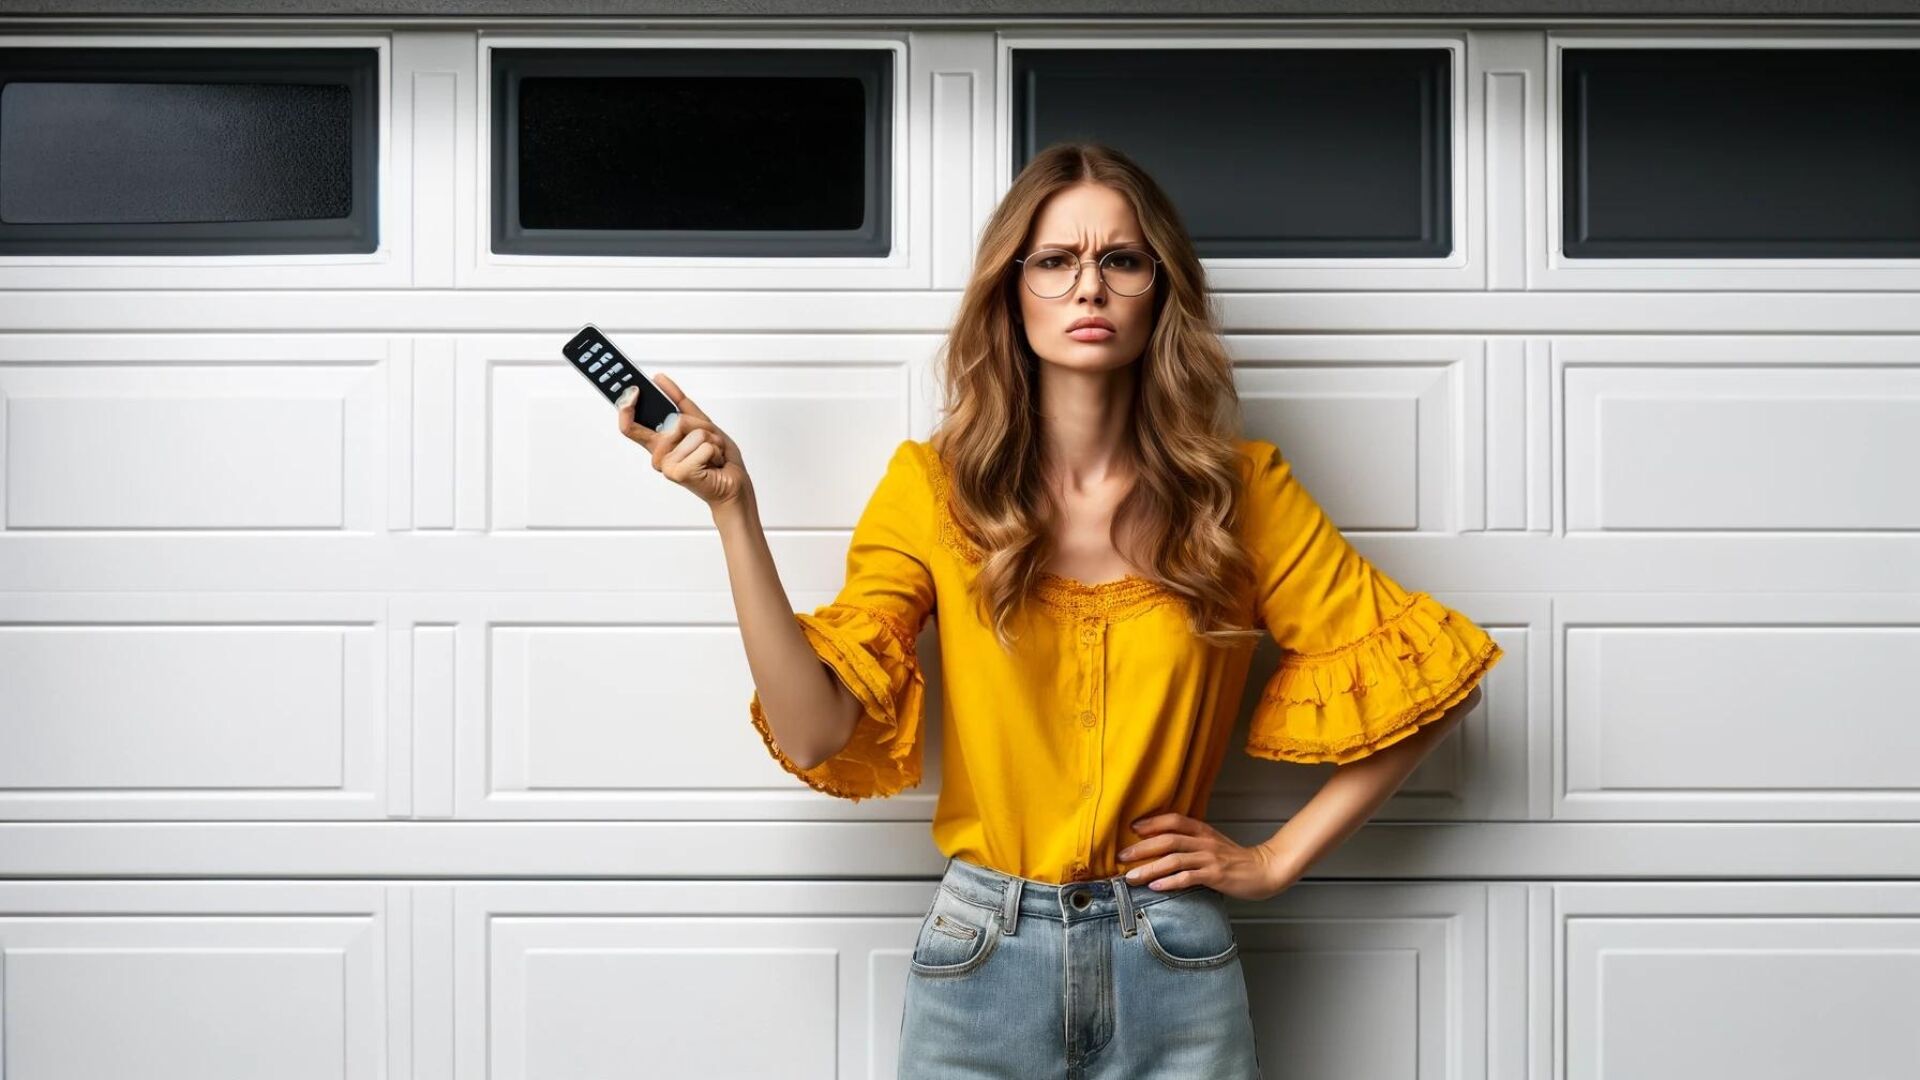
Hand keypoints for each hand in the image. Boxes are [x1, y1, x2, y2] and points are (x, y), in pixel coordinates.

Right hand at [617, 373, 750, 510]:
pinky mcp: (679, 473)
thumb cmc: (717, 459)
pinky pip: (703, 446)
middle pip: (675, 420)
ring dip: (712, 441)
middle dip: (700, 427)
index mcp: (659, 445)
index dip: (626, 407)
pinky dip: (716, 452)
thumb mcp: (700, 423)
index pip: (630, 426)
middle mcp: (660, 456)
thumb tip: (659, 380)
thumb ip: (679, 403)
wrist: (733, 486)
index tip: (634, 391)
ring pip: (694, 432)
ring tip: (712, 456)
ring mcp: (667, 466)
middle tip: (706, 443)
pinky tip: (713, 464)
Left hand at [1118, 812, 1295, 901]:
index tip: (1132, 829)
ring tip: (1131, 877)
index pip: (1173, 820)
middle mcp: (1204, 841)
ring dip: (1149, 869)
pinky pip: (1188, 877)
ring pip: (1173, 860)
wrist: (1264, 870)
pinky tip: (1156, 887)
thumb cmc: (1234, 859)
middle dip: (1141, 848)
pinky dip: (1170, 882)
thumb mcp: (1211, 843)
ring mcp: (1209, 858)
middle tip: (1121, 857)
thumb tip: (1160, 844)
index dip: (1152, 823)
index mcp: (1202, 830)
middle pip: (1167, 840)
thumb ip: (1190, 840)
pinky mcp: (1215, 876)